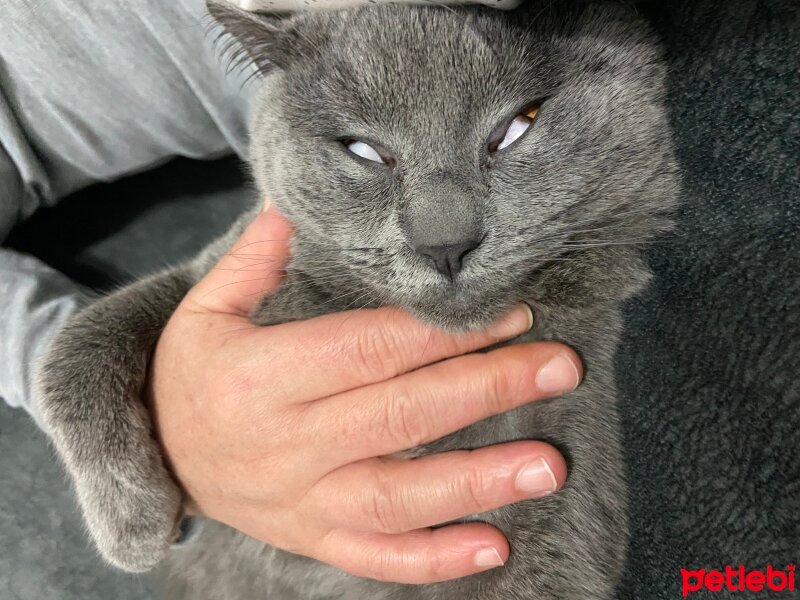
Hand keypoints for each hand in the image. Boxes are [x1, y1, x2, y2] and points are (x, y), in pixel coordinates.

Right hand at [146, 206, 582, 583]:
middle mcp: (285, 445)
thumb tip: (294, 207)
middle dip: (486, 389)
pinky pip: (376, 557)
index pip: (368, 349)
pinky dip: (435, 558)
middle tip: (558, 367)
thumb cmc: (194, 376)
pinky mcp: (312, 538)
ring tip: (549, 464)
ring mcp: (301, 502)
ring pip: (399, 497)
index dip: (442, 332)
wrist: (159, 457)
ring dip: (478, 483)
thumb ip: (252, 262)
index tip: (510, 313)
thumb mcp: (203, 312)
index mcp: (260, 379)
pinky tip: (494, 543)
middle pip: (401, 415)